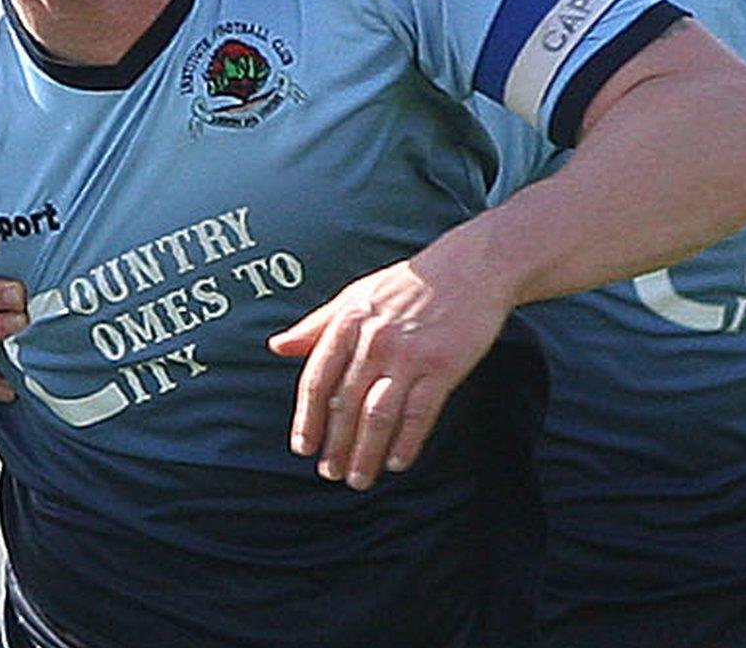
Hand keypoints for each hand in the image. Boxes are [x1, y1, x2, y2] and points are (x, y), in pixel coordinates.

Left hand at [267, 259, 511, 489]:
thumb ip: (315, 326)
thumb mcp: (354, 296)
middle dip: (335, 445)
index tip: (303, 448)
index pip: (317, 380)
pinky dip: (407, 442)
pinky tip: (397, 462)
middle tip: (330, 473)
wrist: (469, 266)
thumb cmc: (406, 283)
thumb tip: (276, 346)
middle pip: (345, 405)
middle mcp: (373, 342)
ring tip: (358, 479)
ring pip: (378, 416)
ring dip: (366, 453)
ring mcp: (409, 356)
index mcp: (347, 323)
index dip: (307, 418)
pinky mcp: (442, 367)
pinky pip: (419, 414)